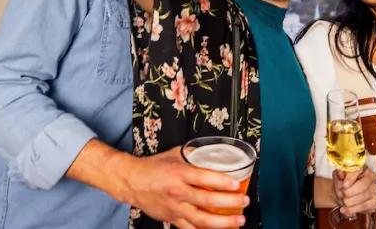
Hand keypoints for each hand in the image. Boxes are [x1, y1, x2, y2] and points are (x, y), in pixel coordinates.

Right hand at [109, 147, 247, 228]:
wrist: (132, 181)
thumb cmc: (153, 167)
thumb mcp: (175, 154)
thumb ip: (194, 155)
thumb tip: (212, 153)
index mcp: (179, 173)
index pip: (204, 178)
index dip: (222, 182)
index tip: (237, 184)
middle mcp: (178, 192)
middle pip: (207, 200)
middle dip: (229, 202)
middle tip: (244, 201)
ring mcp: (175, 208)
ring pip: (201, 219)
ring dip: (222, 222)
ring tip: (238, 220)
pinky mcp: (172, 219)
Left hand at [333, 168, 375, 216]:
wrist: (345, 193)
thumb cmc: (343, 182)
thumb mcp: (338, 175)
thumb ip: (339, 173)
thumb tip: (340, 173)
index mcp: (363, 167)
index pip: (358, 172)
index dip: (350, 179)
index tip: (343, 185)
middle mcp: (372, 177)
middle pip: (362, 186)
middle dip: (348, 192)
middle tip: (341, 194)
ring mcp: (375, 189)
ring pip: (362, 198)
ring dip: (349, 202)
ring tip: (342, 201)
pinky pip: (364, 207)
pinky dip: (352, 210)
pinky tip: (344, 209)